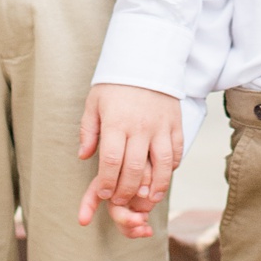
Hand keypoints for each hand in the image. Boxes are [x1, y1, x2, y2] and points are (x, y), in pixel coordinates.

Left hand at [77, 86, 183, 236]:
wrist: (147, 59)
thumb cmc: (116, 84)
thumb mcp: (94, 102)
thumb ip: (89, 130)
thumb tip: (84, 155)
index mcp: (116, 122)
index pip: (111, 160)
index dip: (107, 182)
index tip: (104, 194)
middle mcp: (140, 126)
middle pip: (135, 168)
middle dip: (126, 190)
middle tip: (121, 200)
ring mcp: (161, 126)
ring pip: (161, 165)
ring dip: (155, 187)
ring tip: (148, 199)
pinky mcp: (176, 124)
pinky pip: (177, 152)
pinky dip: (171, 168)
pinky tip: (164, 177)